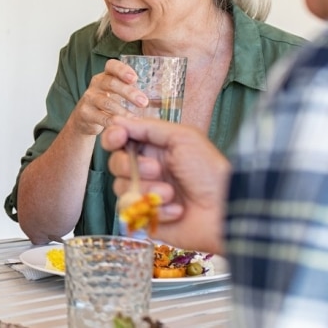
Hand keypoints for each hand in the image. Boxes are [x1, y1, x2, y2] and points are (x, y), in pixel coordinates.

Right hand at [69, 59, 146, 135]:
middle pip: (111, 83)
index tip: (134, 78)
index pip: (111, 65)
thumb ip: (133, 90)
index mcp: (106, 75)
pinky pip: (100, 117)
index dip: (122, 70)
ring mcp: (89, 98)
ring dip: (123, 111)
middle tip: (143, 102)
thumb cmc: (109, 102)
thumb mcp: (118, 93)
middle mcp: (96, 84)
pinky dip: (113, 122)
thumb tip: (164, 96)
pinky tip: (123, 127)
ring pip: (106, 102)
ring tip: (136, 119)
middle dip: (128, 92)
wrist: (85, 118)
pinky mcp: (85, 113)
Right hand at [101, 116, 228, 253]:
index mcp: (154, 149)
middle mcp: (146, 170)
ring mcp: (144, 193)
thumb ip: (148, 127)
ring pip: (120, 188)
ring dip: (147, 190)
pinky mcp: (145, 215)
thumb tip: (117, 120)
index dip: (114, 137)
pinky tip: (176, 210)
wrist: (223, 210)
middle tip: (156, 170)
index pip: (120, 140)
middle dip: (131, 166)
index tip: (119, 138)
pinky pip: (131, 211)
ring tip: (171, 194)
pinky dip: (155, 209)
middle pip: (115, 163)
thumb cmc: (209, 172)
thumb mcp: (183, 138)